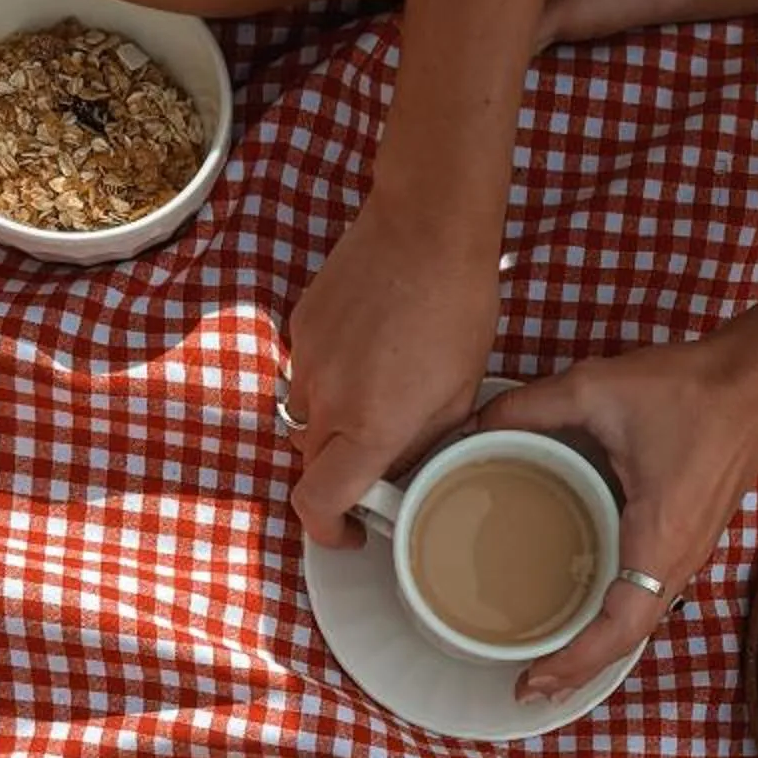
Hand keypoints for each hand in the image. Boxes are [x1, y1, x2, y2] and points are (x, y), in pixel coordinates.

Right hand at [285, 194, 495, 545]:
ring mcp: (306, 361)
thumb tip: (398, 471)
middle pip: (312, 465)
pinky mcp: (299, 326)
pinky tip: (372, 349)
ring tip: (383, 390)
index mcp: (369, 426)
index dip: (329, 531)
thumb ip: (421, 445)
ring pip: (308, 419)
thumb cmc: (458, 307)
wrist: (426, 225)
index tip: (349, 532)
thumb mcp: (458, 393)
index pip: (318, 503)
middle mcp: (326, 400)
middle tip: (384, 454)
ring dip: (337, 423)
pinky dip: (333, 378)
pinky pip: (308, 374)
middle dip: (341, 472)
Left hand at [480, 336, 757, 699]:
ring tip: (550, 660)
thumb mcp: (595, 387)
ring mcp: (690, 553)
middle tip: (528, 684)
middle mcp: (680, 558)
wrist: (755, 379)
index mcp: (659, 537)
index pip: (619, 627)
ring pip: (640, 620)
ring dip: (597, 647)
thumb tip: (474, 427)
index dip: (575, 661)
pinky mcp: (690, 539)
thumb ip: (530, 407)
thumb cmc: (689, 389)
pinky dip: (615, 618)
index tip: (533, 679)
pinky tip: (585, 610)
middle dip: (579, 669)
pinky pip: (650, 596)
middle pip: (628, 639)